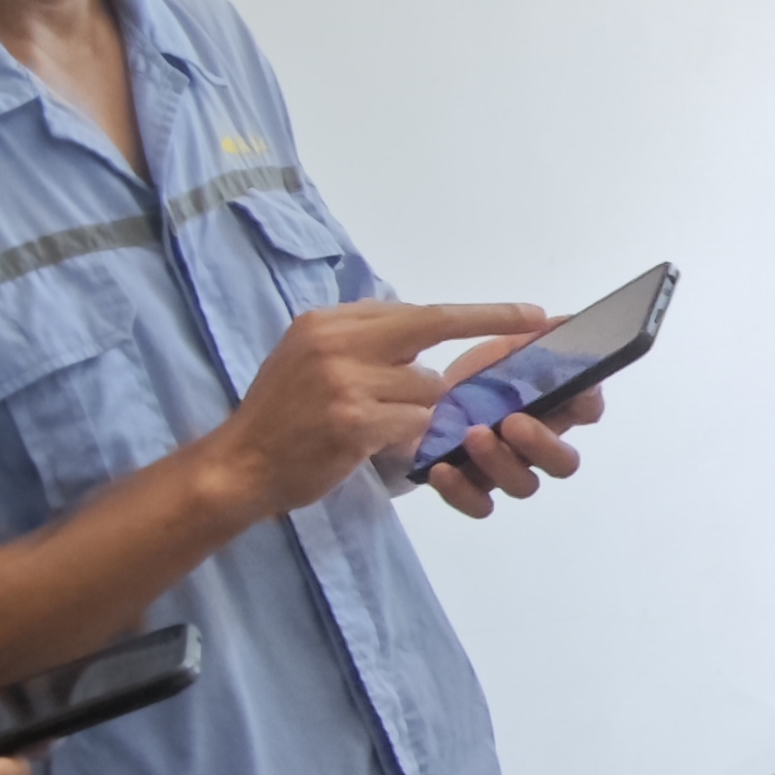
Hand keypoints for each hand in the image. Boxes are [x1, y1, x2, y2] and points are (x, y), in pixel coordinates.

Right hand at [213, 301, 552, 519]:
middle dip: (488, 326)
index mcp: (328, 324)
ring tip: (383, 424)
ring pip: (427, 388)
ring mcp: (345, 382)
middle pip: (429, 331)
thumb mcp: (309, 356)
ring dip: (422, 410)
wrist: (238, 464)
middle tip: (536, 329)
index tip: (526, 312)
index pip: (416, 310)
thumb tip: (422, 325)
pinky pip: (415, 424)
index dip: (475, 313)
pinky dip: (412, 436)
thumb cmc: (281, 414)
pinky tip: (385, 444)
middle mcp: (336, 344)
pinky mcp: (354, 422)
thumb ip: (362, 341)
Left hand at [420, 327, 604, 518]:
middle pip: (563, 463)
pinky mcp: (472, 488)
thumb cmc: (474, 377)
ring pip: (524, 485)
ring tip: (471, 435)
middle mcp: (537, 445)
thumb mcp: (502, 351)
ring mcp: (506, 471)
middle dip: (543, 445)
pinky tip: (442, 467)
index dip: (587, 403)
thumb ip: (533, 340)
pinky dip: (462, 490)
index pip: (589, 409)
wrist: (417, 402)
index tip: (573, 390)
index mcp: (552, 408)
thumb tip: (564, 322)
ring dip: (500, 462)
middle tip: (514, 422)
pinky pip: (479, 504)